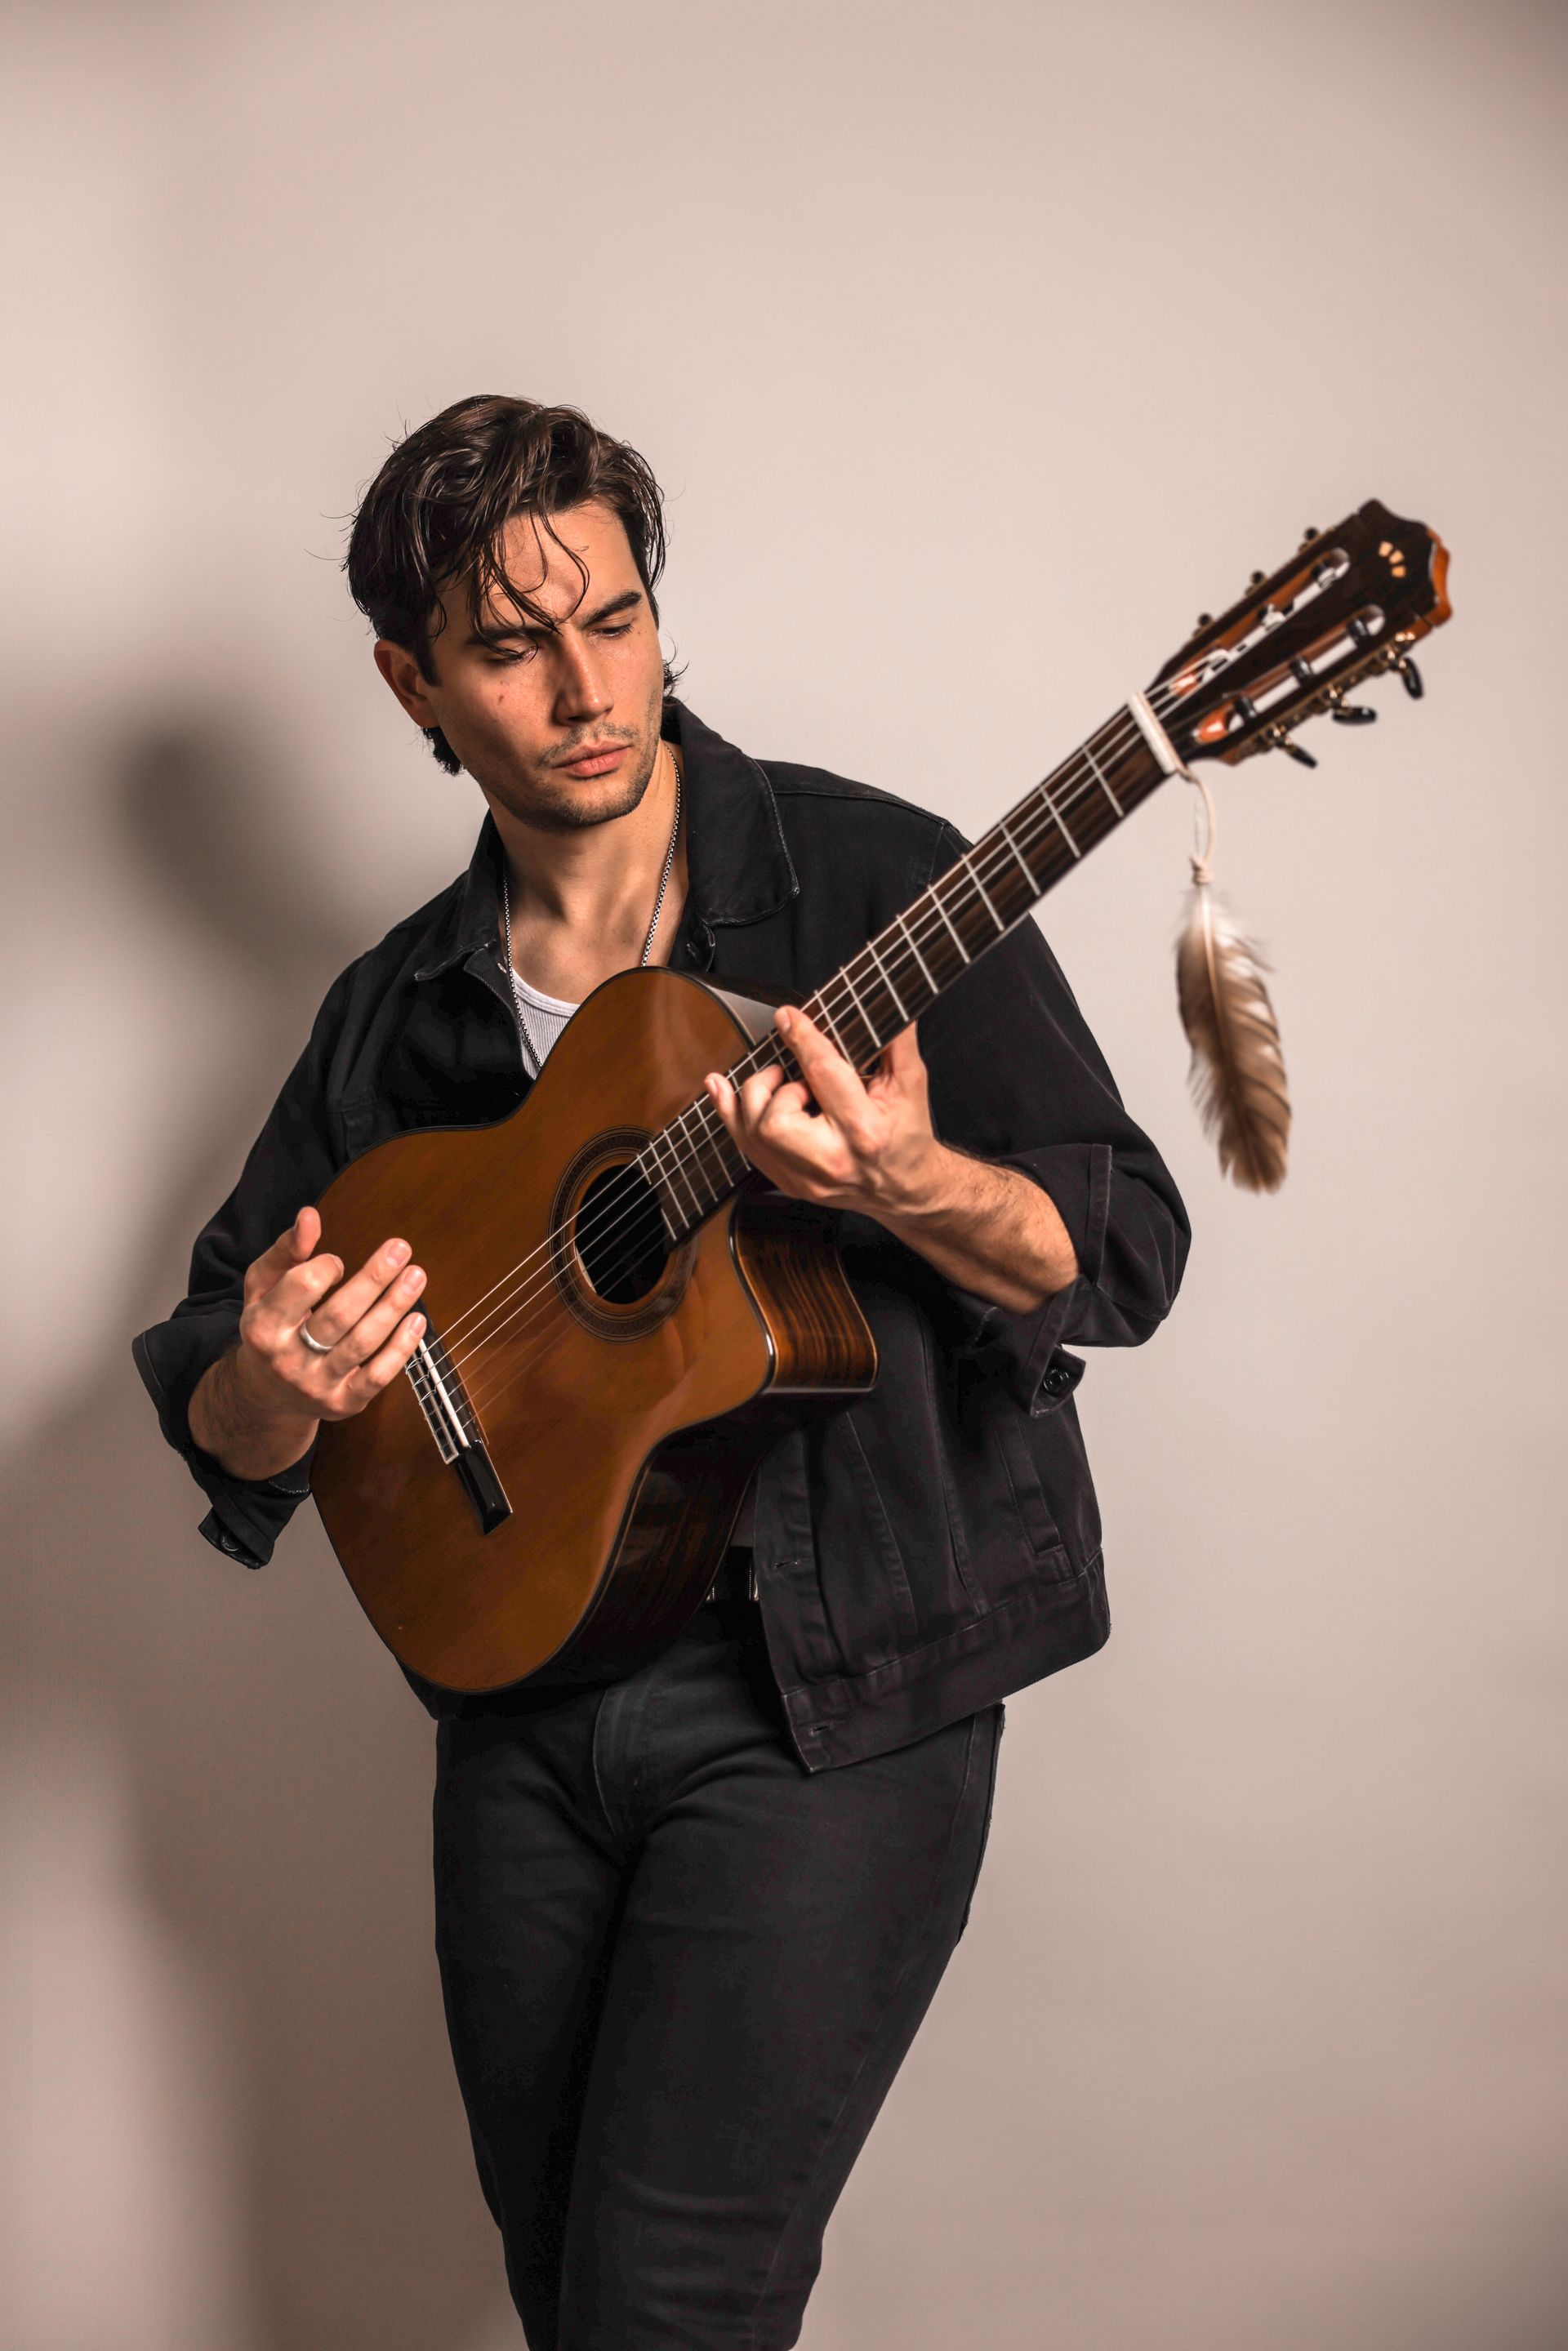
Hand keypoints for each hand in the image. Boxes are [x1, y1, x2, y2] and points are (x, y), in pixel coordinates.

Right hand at [190, 1207, 427, 1476]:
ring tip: (416, 1275)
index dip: (326, 1267)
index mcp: (262, 1326)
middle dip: (374, 1278)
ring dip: (394, 1306)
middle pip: (339, 1314)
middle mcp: (287, 1360)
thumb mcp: (264, 1287)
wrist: (266, 1394)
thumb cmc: (270, 1328)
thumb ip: (286, 1250)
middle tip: (401, 1248)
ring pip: (363, 1342)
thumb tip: (309, 1216)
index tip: (337, 1263)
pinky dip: (401, 1348)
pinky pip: (378, 1376)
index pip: (302, 1286)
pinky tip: (417, 1320)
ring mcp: (317, 1385)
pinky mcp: (344, 1403)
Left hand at [704, 1006, 1078, 1312]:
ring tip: (778, 1086)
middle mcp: (832, 1160)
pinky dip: (732, 1115)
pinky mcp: (790, 1184)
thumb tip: (887, 1000)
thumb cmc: (907, 1133)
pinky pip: (746, 1149)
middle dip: (772, 1087)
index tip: (789, 1017)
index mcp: (865, 1131)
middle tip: (789, 1077)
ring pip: (753, 1135)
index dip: (803, 1039)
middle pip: (774, 1121)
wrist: (905, 1188)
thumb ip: (896, 1041)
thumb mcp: (911, 1084)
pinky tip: (724, 1091)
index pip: (824, 1076)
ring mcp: (807, 1179)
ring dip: (756, 1100)